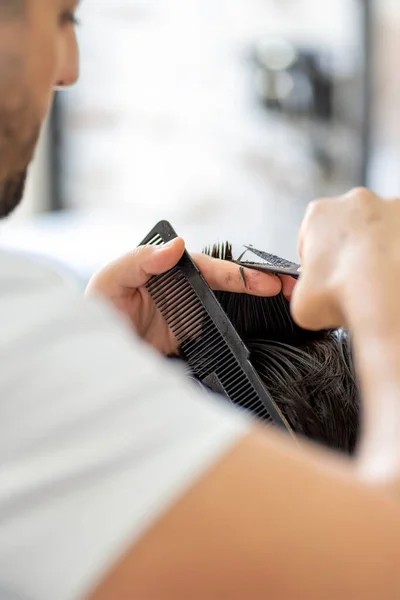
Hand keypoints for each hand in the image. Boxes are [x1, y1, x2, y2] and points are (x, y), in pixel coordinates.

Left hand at [86, 238, 284, 354]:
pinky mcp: (189, 342)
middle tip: (290, 288)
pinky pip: (219, 335)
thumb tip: (178, 244)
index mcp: (167, 269)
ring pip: (229, 308)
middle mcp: (182, 290)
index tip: (264, 281)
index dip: (238, 273)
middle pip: (227, 285)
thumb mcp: (111, 279)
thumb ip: (141, 259)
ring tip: (287, 309)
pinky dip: (241, 333)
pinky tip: (263, 332)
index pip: (209, 268)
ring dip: (257, 306)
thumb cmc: (95, 309)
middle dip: (259, 284)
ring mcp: (188, 316)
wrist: (91, 354)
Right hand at [291, 188, 399, 330]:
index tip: (323, 278)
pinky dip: (396, 256)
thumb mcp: (300, 302)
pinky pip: (399, 241)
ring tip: (375, 282)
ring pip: (377, 231)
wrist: (386, 296)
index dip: (315, 261)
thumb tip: (309, 298)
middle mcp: (355, 201)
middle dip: (348, 252)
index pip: (310, 236)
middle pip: (346, 228)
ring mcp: (390, 208)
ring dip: (375, 252)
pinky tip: (391, 277)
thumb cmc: (344, 292)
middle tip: (351, 282)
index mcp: (319, 213)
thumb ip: (301, 293)